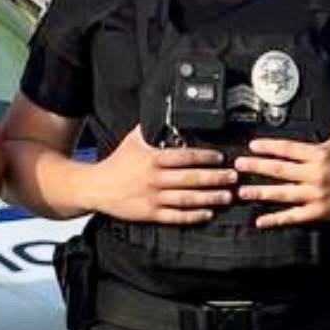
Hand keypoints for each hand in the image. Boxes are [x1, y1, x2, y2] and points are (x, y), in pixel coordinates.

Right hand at [90, 126, 236, 223]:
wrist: (96, 187)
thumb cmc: (116, 163)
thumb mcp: (132, 140)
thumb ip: (151, 128)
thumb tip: (165, 113)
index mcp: (151, 159)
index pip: (184, 157)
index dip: (205, 158)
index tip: (220, 158)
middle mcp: (154, 179)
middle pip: (190, 179)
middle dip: (215, 178)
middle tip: (233, 177)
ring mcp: (152, 198)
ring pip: (187, 199)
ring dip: (210, 198)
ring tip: (227, 196)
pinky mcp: (150, 214)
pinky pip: (176, 216)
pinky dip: (193, 216)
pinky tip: (207, 213)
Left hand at [234, 122, 329, 227]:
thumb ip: (329, 124)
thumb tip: (320, 106)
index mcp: (319, 155)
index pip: (288, 149)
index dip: (268, 147)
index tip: (252, 146)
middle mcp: (315, 174)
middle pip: (279, 170)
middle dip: (256, 167)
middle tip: (237, 166)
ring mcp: (316, 195)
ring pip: (282, 193)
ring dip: (260, 193)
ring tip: (241, 191)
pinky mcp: (319, 212)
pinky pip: (294, 216)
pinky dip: (276, 219)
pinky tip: (260, 220)